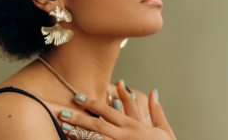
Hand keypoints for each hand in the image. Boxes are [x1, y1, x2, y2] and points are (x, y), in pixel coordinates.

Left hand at [58, 81, 175, 139]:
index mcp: (135, 126)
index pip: (110, 111)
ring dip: (80, 133)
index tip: (79, 96)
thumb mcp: (164, 130)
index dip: (93, 102)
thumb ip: (157, 111)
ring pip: (98, 138)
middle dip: (80, 116)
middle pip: (99, 124)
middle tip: (63, 111)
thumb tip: (153, 92)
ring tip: (64, 127)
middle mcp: (126, 136)